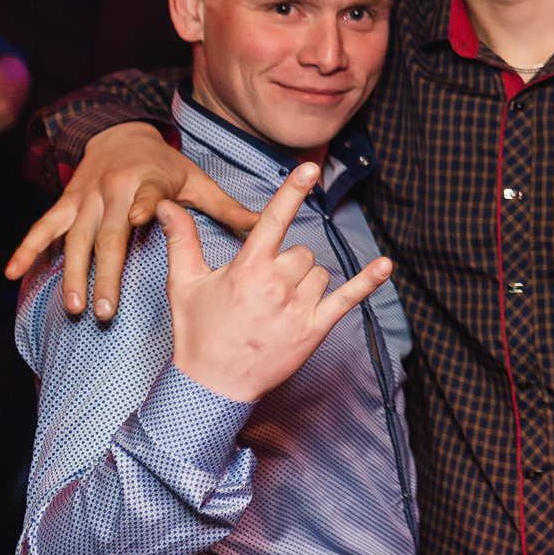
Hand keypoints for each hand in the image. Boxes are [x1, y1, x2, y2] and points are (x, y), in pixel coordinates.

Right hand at [5, 121, 261, 321]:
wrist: (121, 133)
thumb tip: (265, 226)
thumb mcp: (197, 181)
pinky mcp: (64, 203)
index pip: (147, 196)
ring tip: (75, 307)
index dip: (143, 207)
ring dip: (71, 273)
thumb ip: (228, 208)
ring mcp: (84, 197)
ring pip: (74, 238)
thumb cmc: (167, 165)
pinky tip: (12, 273)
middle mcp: (113, 188)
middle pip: (108, 234)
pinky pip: (42, 227)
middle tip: (105, 310)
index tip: (138, 221)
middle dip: (105, 273)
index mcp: (149, 180)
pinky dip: (26, 248)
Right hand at [163, 162, 391, 403]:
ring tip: (279, 307)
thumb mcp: (183, 284)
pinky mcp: (315, 329)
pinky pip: (348, 298)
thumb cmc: (197, 333)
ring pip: (320, 273)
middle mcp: (276, 285)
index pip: (273, 220)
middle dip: (287, 265)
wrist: (211, 385)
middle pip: (302, 253)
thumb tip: (168, 205)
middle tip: (264, 291)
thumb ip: (182, 240)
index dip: (292, 192)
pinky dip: (368, 282)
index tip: (310, 169)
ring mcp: (298, 308)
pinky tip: (385, 266)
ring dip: (307, 283)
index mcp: (248, 269)